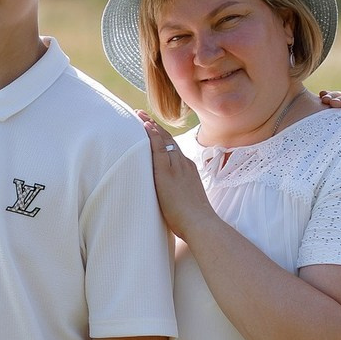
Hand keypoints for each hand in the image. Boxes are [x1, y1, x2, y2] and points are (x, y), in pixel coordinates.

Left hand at [138, 112, 212, 238]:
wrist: (200, 223)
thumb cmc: (195, 220)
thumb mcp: (189, 202)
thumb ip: (181, 195)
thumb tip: (175, 201)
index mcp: (188, 170)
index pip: (174, 150)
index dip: (163, 138)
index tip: (154, 129)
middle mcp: (183, 164)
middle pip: (168, 140)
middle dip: (156, 127)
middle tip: (143, 116)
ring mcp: (176, 166)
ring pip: (163, 140)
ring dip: (151, 126)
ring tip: (139, 116)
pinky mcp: (166, 172)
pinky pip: (158, 148)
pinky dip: (152, 135)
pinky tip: (144, 125)